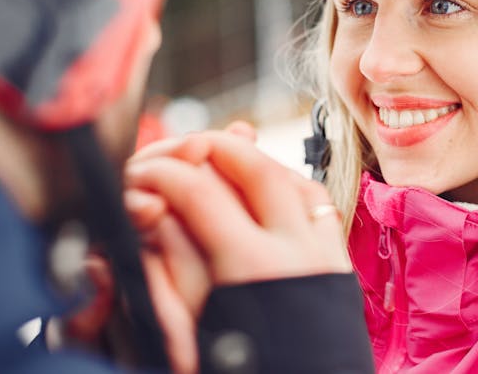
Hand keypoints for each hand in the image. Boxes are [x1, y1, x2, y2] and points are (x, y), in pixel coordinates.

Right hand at [124, 121, 349, 371]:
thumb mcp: (185, 332)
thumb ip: (167, 264)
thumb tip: (148, 208)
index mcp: (252, 269)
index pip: (199, 191)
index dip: (161, 173)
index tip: (139, 174)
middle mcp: (298, 252)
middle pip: (257, 168)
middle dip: (214, 146)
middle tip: (182, 147)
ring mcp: (325, 256)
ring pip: (295, 180)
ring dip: (257, 163)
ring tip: (224, 160)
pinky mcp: (338, 268)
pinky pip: (319, 207)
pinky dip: (290, 188)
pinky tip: (269, 190)